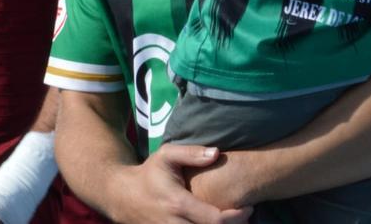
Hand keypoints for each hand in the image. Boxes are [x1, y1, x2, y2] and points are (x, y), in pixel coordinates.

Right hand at [109, 143, 251, 223]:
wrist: (122, 196)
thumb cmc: (149, 173)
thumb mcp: (166, 155)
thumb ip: (191, 153)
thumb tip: (216, 153)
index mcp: (177, 203)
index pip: (214, 219)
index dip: (236, 217)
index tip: (248, 209)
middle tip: (246, 217)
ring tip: (233, 222)